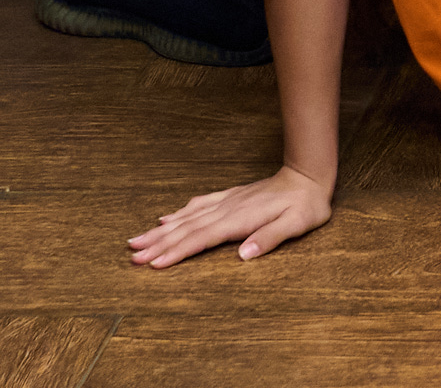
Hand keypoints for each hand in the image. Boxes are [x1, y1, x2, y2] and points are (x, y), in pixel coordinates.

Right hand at [127, 164, 332, 267]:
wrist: (309, 176)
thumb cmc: (306, 205)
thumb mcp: (296, 224)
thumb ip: (270, 238)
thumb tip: (244, 254)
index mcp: (239, 220)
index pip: (201, 239)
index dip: (177, 252)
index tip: (154, 264)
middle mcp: (227, 209)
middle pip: (186, 229)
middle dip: (158, 243)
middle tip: (132, 256)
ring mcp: (226, 202)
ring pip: (186, 218)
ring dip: (161, 230)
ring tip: (136, 240)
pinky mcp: (229, 198)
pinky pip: (197, 206)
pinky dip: (179, 214)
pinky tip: (165, 218)